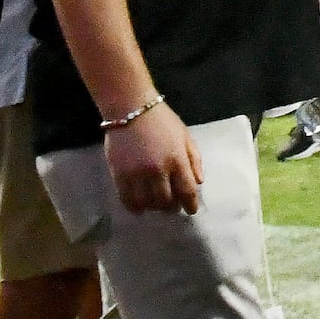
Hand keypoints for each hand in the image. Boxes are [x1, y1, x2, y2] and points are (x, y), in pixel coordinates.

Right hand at [107, 99, 203, 215]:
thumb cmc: (161, 120)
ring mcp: (137, 174)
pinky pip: (128, 199)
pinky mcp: (120, 175)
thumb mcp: (185, 135)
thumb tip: (199, 182)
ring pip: (147, 203)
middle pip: (166, 201)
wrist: (130, 108)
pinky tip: (139, 207)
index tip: (192, 210)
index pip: (187, 191)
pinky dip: (135, 207)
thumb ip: (194, 159)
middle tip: (172, 206)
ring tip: (156, 204)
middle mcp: (158, 170)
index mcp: (177, 159)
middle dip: (172, 207)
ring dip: (154, 207)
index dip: (191, 204)